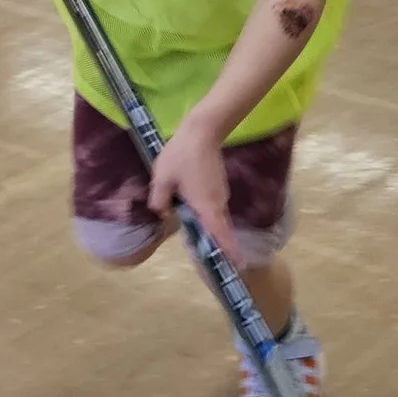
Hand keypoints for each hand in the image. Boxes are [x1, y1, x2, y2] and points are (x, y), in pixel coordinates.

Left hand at [147, 109, 234, 253]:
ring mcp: (221, 192)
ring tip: (192, 230)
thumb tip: (164, 213)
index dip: (228, 251)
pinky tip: (189, 205)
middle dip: (215, 243)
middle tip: (206, 255)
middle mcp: (218, 202)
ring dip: (206, 225)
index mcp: (205, 206)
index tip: (237, 266)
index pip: (220, 234)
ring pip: (214, 215)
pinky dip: (206, 212)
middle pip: (218, 228)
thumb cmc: (181, 155)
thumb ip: (160, 200)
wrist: (202, 130)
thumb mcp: (162, 179)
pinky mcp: (219, 184)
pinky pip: (213, 205)